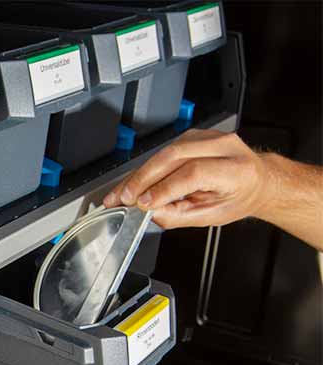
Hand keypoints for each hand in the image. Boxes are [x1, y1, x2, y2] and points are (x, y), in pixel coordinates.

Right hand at [103, 130, 270, 228]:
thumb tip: (150, 212)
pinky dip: (145, 167)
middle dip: (143, 178)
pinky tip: (133, 181)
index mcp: (236, 169)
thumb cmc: (238, 197)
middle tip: (123, 197)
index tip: (143, 204)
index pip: (193, 173)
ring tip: (121, 192)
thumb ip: (179, 215)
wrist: (255, 180)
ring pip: (164, 152)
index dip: (164, 188)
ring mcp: (208, 137)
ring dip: (138, 173)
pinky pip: (164, 150)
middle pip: (174, 156)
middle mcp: (224, 146)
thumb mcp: (212, 216)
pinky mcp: (193, 136)